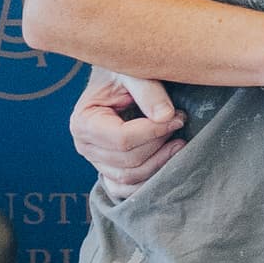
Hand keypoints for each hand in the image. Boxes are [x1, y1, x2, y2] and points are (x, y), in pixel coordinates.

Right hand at [68, 72, 184, 189]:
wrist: (115, 79)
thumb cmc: (121, 72)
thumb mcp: (132, 72)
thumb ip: (148, 91)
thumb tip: (166, 117)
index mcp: (83, 122)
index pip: (122, 139)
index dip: (154, 131)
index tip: (178, 117)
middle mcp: (84, 146)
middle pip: (128, 160)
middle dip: (160, 145)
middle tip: (180, 123)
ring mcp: (95, 161)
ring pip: (129, 177)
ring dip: (159, 163)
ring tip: (179, 143)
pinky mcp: (108, 170)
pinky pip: (124, 190)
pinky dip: (146, 183)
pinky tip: (167, 163)